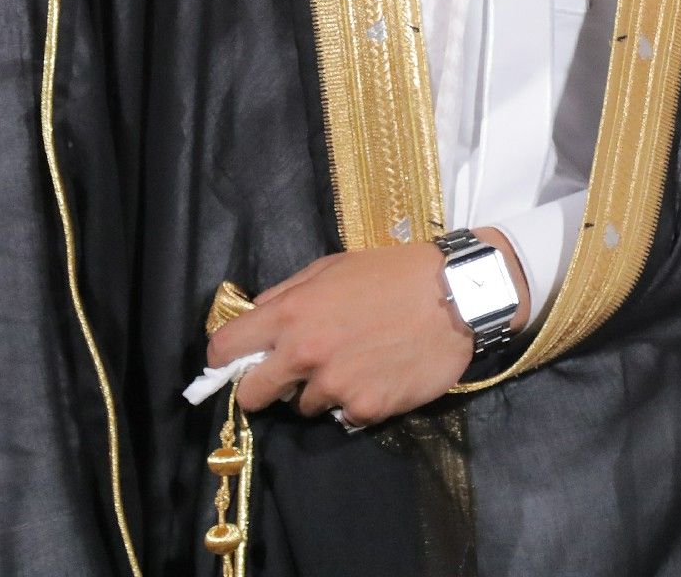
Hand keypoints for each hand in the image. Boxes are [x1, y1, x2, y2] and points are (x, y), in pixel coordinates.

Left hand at [208, 232, 527, 426]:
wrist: (458, 296)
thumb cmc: (394, 274)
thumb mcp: (333, 267)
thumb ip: (288, 294)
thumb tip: (254, 317)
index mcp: (290, 314)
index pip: (223, 349)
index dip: (224, 358)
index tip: (237, 361)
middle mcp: (304, 355)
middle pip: (253, 395)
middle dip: (266, 386)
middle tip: (295, 372)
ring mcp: (334, 386)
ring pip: (305, 405)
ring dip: (321, 390)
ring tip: (357, 363)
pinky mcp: (365, 409)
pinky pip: (345, 414)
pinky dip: (358, 400)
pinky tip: (381, 374)